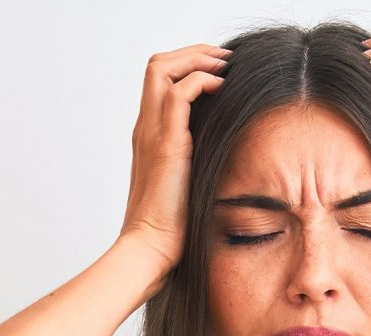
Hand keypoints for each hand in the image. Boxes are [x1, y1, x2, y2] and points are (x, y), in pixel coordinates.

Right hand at [119, 43, 230, 284]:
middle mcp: (145, 128)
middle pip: (158, 66)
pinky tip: (221, 88)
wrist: (152, 247)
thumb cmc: (170, 227)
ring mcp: (151, 133)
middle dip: (192, 53)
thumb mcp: (184, 187)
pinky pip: (180, 94)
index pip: (158, 83)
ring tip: (224, 65)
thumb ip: (193, 166)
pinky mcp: (166, 145)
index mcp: (148, 137)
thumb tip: (223, 160)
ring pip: (163, 69)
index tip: (216, 71)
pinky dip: (201, 81)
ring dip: (197, 59)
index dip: (185, 67)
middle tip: (223, 59)